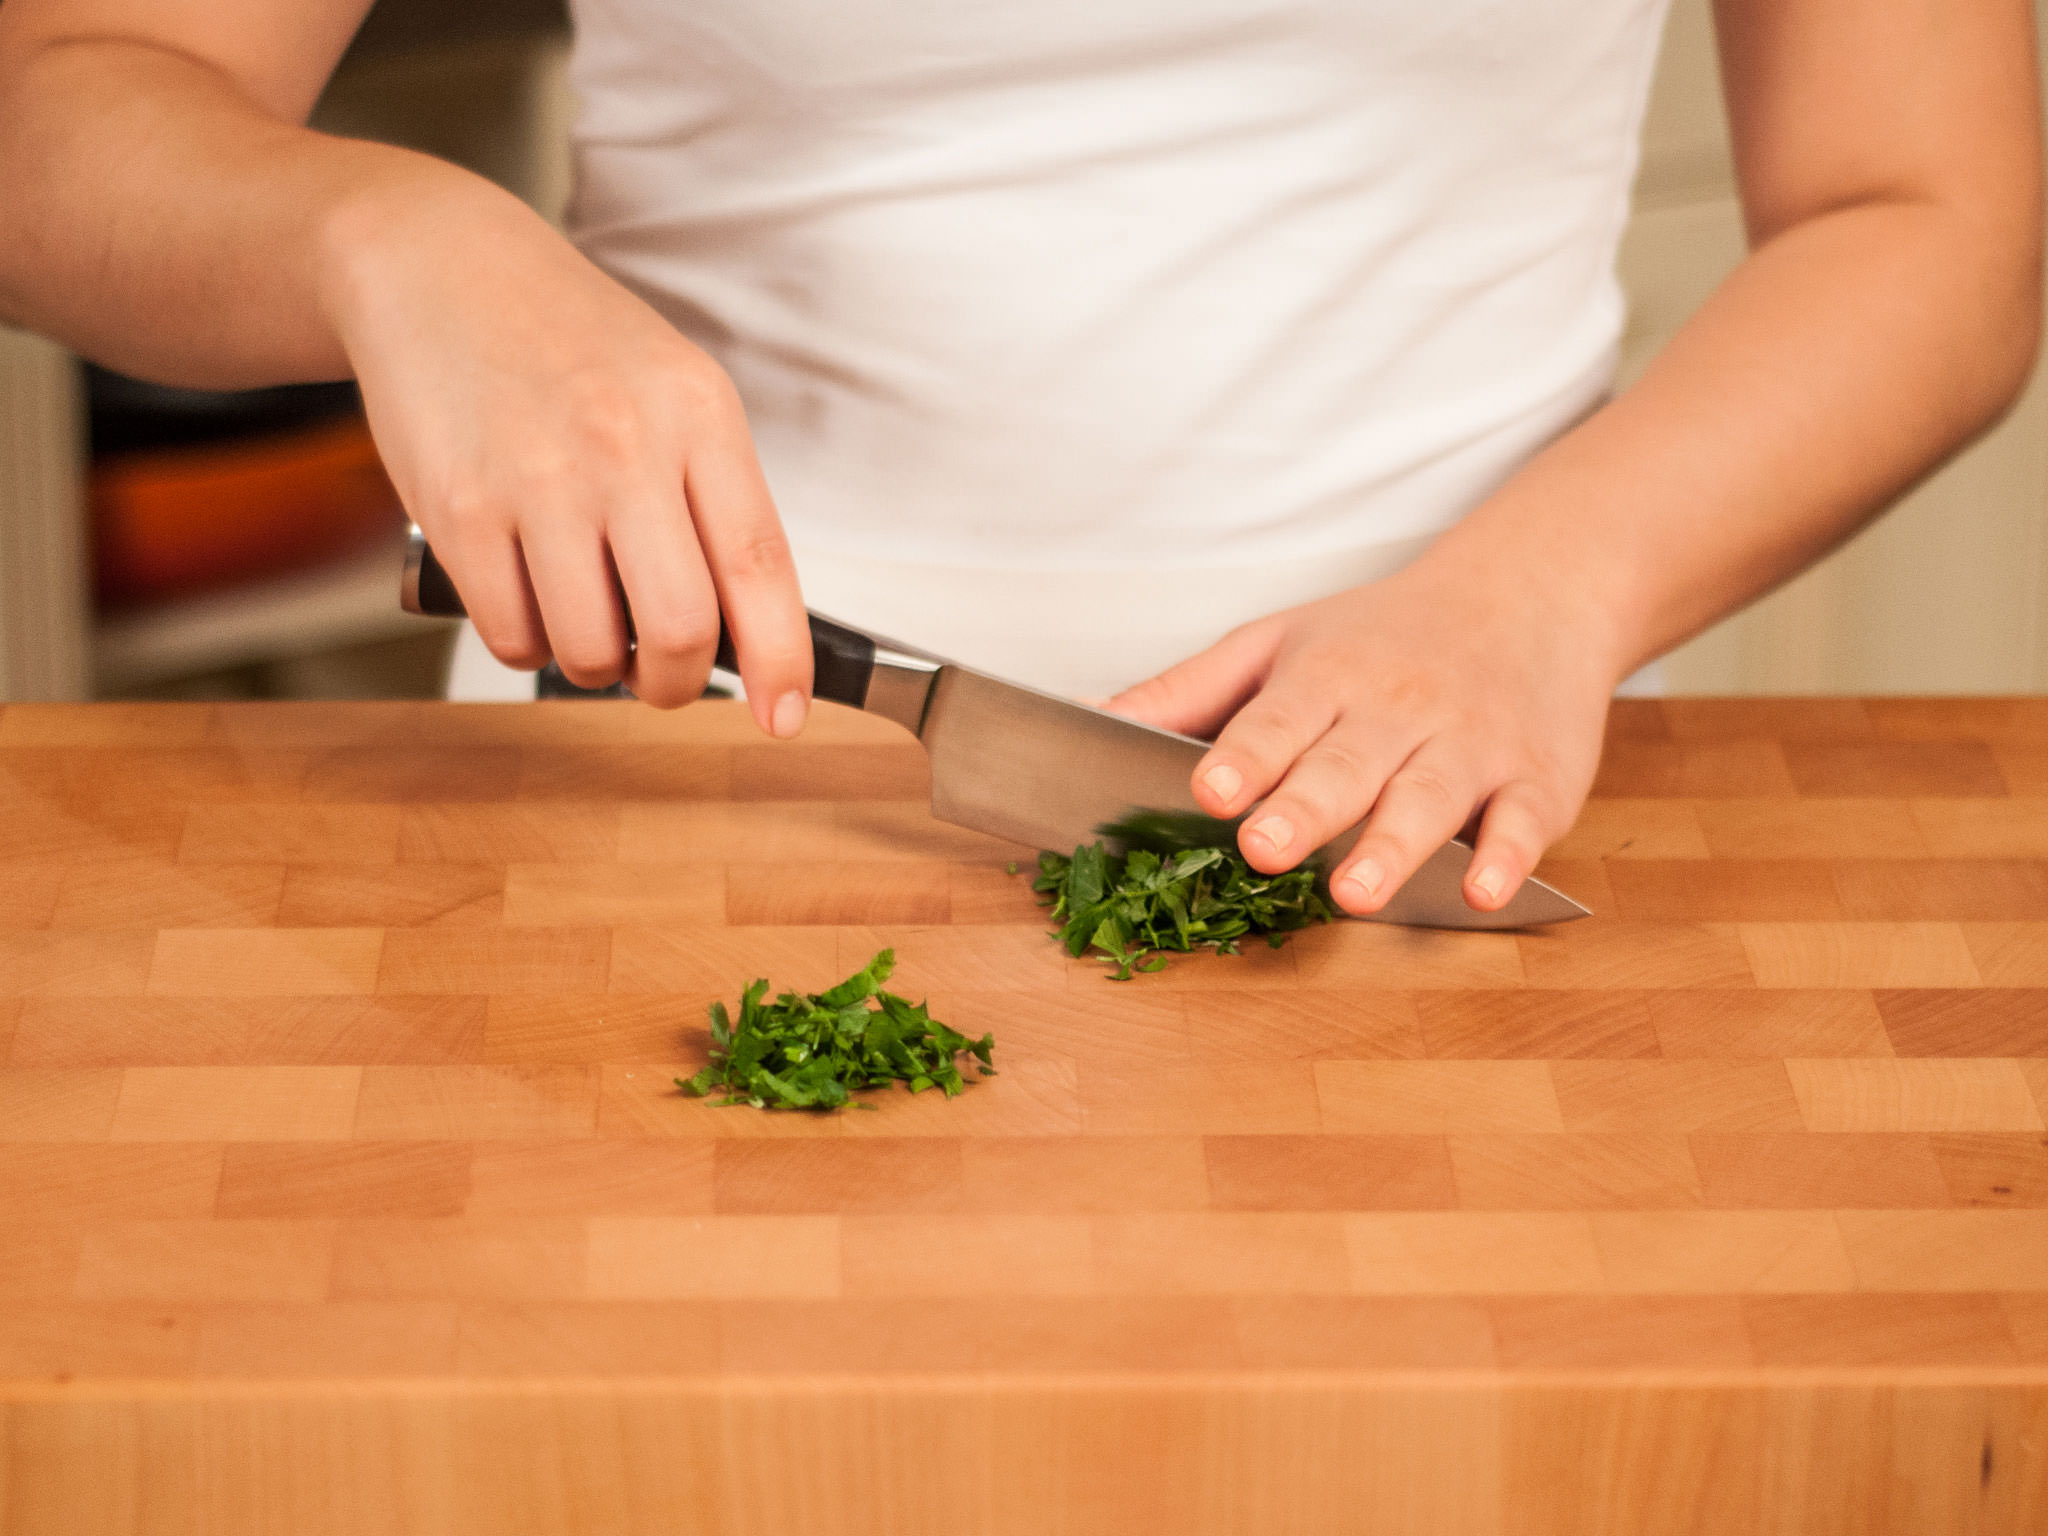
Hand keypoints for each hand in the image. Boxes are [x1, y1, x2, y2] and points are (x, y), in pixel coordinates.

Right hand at [323, 175, 811, 724]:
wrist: (438, 266)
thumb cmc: (571, 344)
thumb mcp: (674, 391)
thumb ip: (715, 499)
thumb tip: (746, 634)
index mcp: (699, 415)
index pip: (761, 565)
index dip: (781, 660)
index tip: (785, 718)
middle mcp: (626, 446)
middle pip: (682, 630)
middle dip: (677, 683)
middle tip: (661, 675)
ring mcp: (538, 479)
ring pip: (590, 650)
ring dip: (594, 665)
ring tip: (584, 611)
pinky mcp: (459, 510)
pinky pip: (510, 635)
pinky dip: (525, 640)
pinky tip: (525, 587)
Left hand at [1103, 553, 1625, 914]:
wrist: (1530, 592)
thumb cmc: (1381, 634)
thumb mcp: (1276, 643)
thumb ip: (1185, 693)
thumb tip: (1084, 720)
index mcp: (1327, 676)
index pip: (1277, 719)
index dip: (1244, 756)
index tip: (1210, 787)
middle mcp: (1397, 709)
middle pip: (1348, 764)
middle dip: (1306, 807)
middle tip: (1263, 848)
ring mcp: (1472, 744)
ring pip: (1430, 797)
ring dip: (1393, 847)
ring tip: (1355, 893)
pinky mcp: (1537, 779)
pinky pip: (1524, 821)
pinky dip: (1507, 856)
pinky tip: (1482, 890)